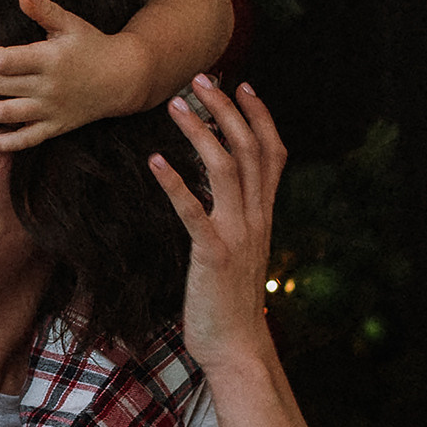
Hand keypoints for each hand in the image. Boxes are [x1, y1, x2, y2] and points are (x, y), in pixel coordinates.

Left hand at [0, 0, 142, 145]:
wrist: (125, 77)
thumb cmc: (94, 44)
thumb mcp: (71, 23)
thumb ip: (44, 9)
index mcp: (48, 59)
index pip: (2, 60)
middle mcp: (46, 88)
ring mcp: (49, 112)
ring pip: (2, 115)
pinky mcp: (53, 128)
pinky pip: (22, 141)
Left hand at [152, 77, 285, 373]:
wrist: (238, 349)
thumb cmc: (230, 304)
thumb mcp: (242, 253)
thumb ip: (236, 221)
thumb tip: (219, 195)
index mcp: (264, 216)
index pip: (272, 153)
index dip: (260, 116)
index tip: (244, 85)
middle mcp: (256, 219)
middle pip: (249, 149)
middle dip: (226, 108)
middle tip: (201, 78)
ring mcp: (238, 235)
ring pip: (227, 169)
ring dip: (201, 132)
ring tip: (176, 106)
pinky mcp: (213, 254)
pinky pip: (194, 211)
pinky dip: (175, 183)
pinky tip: (154, 162)